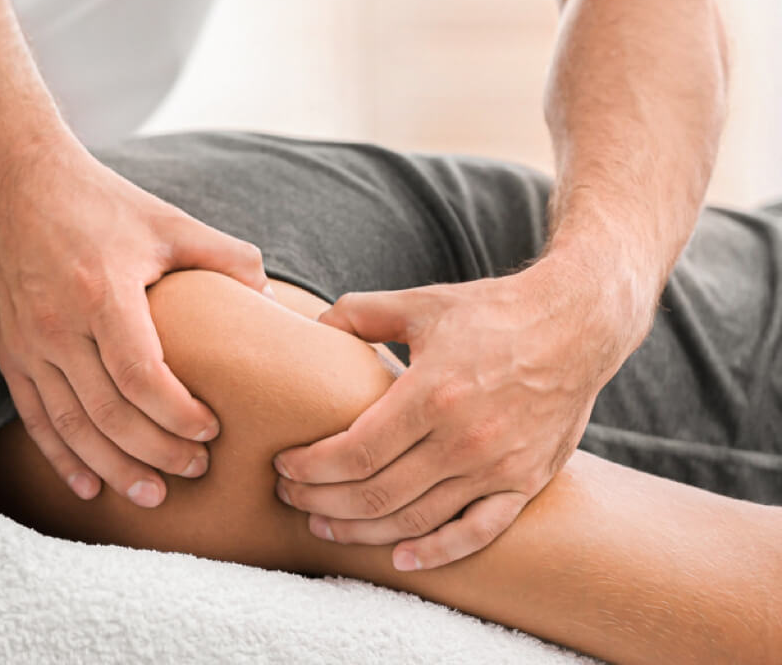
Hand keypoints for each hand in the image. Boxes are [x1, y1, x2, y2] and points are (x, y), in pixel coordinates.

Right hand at [0, 140, 271, 507]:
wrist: (20, 183)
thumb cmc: (103, 203)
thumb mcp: (168, 220)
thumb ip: (225, 255)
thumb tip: (272, 297)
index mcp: (103, 292)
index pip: (141, 376)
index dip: (178, 415)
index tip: (212, 431)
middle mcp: (59, 323)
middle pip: (108, 412)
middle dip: (156, 452)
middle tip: (196, 470)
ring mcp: (28, 341)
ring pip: (70, 426)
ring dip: (112, 468)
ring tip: (152, 494)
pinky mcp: (9, 351)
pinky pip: (35, 418)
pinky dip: (61, 457)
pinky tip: (89, 486)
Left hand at [272, 259, 647, 569]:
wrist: (577, 325)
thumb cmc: (491, 312)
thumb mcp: (420, 303)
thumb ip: (360, 313)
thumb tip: (314, 323)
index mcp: (432, 394)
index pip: (355, 452)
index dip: (312, 467)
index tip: (284, 466)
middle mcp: (465, 439)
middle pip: (376, 493)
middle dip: (322, 501)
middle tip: (289, 497)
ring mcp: (497, 467)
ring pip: (416, 520)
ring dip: (362, 530)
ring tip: (324, 524)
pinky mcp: (525, 483)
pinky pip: (476, 532)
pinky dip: (437, 553)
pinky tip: (400, 558)